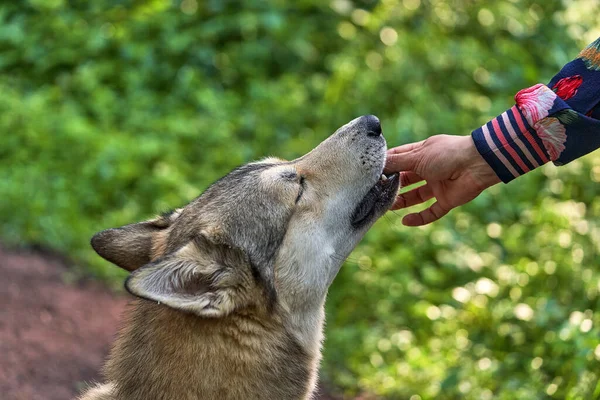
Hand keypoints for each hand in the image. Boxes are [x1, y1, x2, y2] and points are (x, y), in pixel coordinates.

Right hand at [384, 135, 500, 225]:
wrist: (478, 164)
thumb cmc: (447, 154)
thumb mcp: (417, 156)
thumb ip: (396, 163)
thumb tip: (376, 165)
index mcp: (422, 153)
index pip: (399, 159)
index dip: (386, 166)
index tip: (371, 174)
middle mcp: (429, 169)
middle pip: (406, 180)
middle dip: (392, 186)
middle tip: (376, 193)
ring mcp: (438, 185)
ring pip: (416, 196)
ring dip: (402, 202)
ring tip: (387, 207)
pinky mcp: (447, 200)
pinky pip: (431, 212)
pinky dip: (419, 218)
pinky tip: (406, 221)